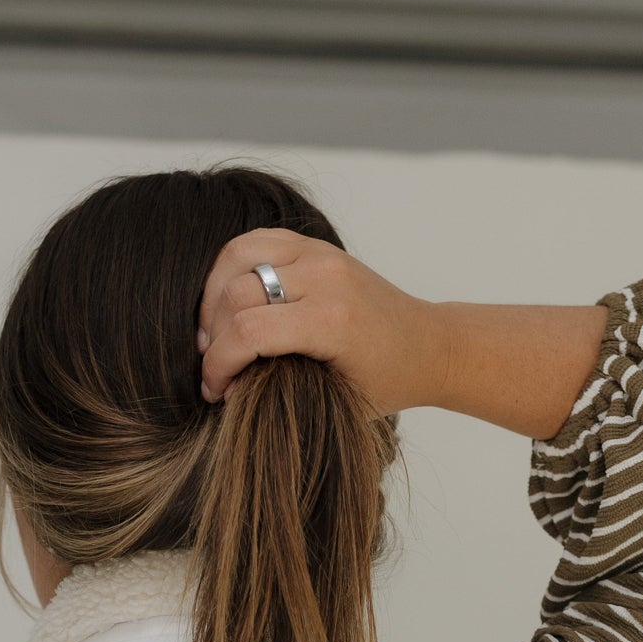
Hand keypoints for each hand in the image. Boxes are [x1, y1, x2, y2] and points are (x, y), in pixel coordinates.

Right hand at [196, 229, 449, 416]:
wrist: (429, 345)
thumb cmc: (388, 382)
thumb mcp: (337, 399)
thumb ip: (279, 386)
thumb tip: (225, 387)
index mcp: (333, 321)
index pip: (248, 333)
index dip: (219, 364)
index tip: (215, 390)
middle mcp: (325, 277)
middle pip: (236, 294)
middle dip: (213, 337)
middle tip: (214, 369)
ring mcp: (320, 254)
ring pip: (237, 256)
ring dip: (214, 296)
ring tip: (214, 333)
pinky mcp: (316, 245)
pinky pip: (255, 242)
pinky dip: (231, 268)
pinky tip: (229, 303)